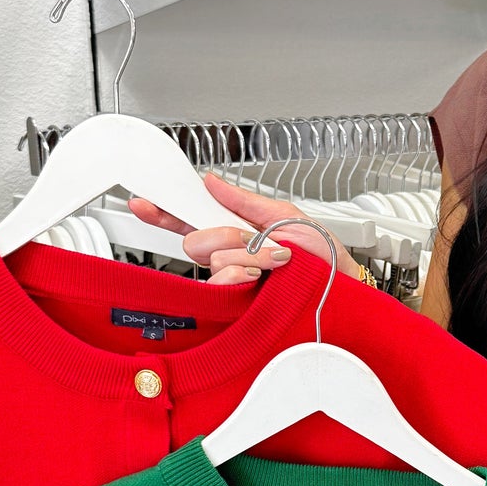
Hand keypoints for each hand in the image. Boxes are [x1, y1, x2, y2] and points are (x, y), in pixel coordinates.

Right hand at [128, 174, 362, 285]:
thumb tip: (211, 182)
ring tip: (278, 259)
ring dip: (249, 254)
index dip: (165, 212)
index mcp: (236, 231)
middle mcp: (230, 257)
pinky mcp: (238, 303)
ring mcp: (233, 280)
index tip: (142, 203)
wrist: (344, 285)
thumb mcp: (285, 215)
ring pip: (213, 260)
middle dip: (226, 234)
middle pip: (196, 240)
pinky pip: (223, 281)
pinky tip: (264, 275)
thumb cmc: (324, 256)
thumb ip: (244, 200)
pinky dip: (245, 272)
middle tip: (257, 239)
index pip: (190, 220)